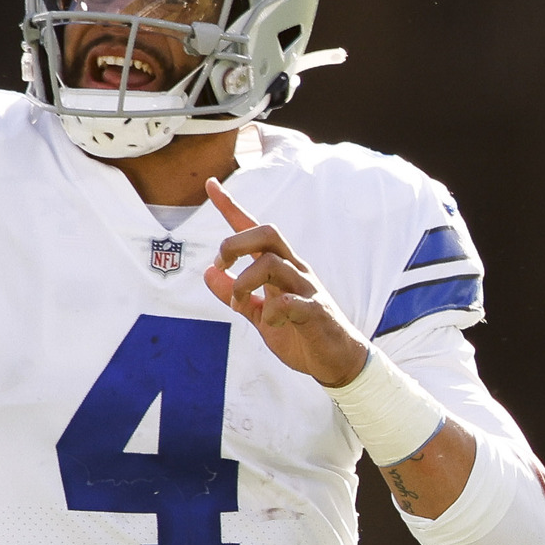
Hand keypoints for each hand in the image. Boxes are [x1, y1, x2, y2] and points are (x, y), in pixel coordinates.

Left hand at [200, 183, 370, 386]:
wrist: (336, 360)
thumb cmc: (299, 333)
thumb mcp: (259, 313)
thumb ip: (234, 293)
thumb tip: (208, 272)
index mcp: (281, 266)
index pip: (254, 229)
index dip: (231, 207)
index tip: (211, 184)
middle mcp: (295, 269)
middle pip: (267, 233)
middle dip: (235, 243)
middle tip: (221, 266)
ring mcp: (307, 289)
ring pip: (272, 263)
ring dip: (244, 283)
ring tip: (240, 305)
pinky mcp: (316, 312)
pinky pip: (290, 302)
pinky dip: (272, 312)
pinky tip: (271, 323)